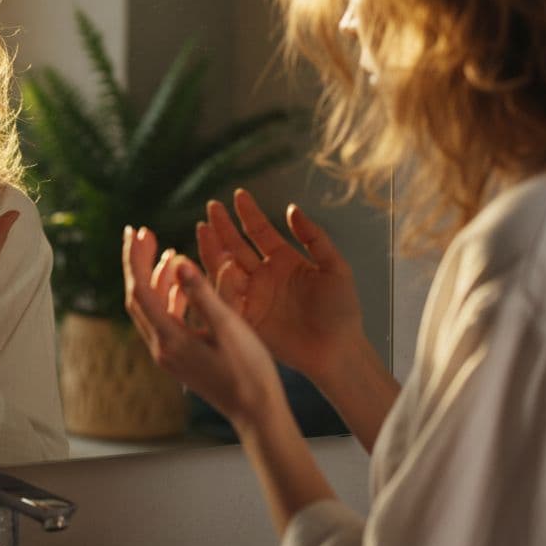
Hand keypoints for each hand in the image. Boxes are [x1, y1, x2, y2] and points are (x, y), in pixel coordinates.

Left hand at [122, 225, 283, 429]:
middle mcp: (161, 347)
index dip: (135, 258)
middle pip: (137, 296)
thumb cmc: (249, 371)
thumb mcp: (229, 326)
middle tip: (145, 234)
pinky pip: (165, 320)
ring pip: (150, 308)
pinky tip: (183, 284)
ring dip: (156, 279)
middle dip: (138, 263)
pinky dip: (170, 297)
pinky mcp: (180, 357)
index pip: (139, 290)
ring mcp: (169, 354)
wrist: (257, 413)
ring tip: (170, 254)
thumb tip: (179, 261)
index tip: (136, 230)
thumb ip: (202, 293)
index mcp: (169, 339)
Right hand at [197, 189, 363, 381]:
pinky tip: (210, 264)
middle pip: (237, 245)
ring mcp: (253, 295)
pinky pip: (225, 296)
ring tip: (203, 229)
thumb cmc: (342, 311)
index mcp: (284, 260)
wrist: (338, 350)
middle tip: (211, 206)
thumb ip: (315, 238)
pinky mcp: (246, 316)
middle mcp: (264, 275)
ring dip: (213, 248)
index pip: (260, 231)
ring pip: (225, 266)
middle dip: (223, 226)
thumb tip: (292, 209)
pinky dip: (216, 281)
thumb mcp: (335, 268)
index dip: (249, 213)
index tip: (238, 195)